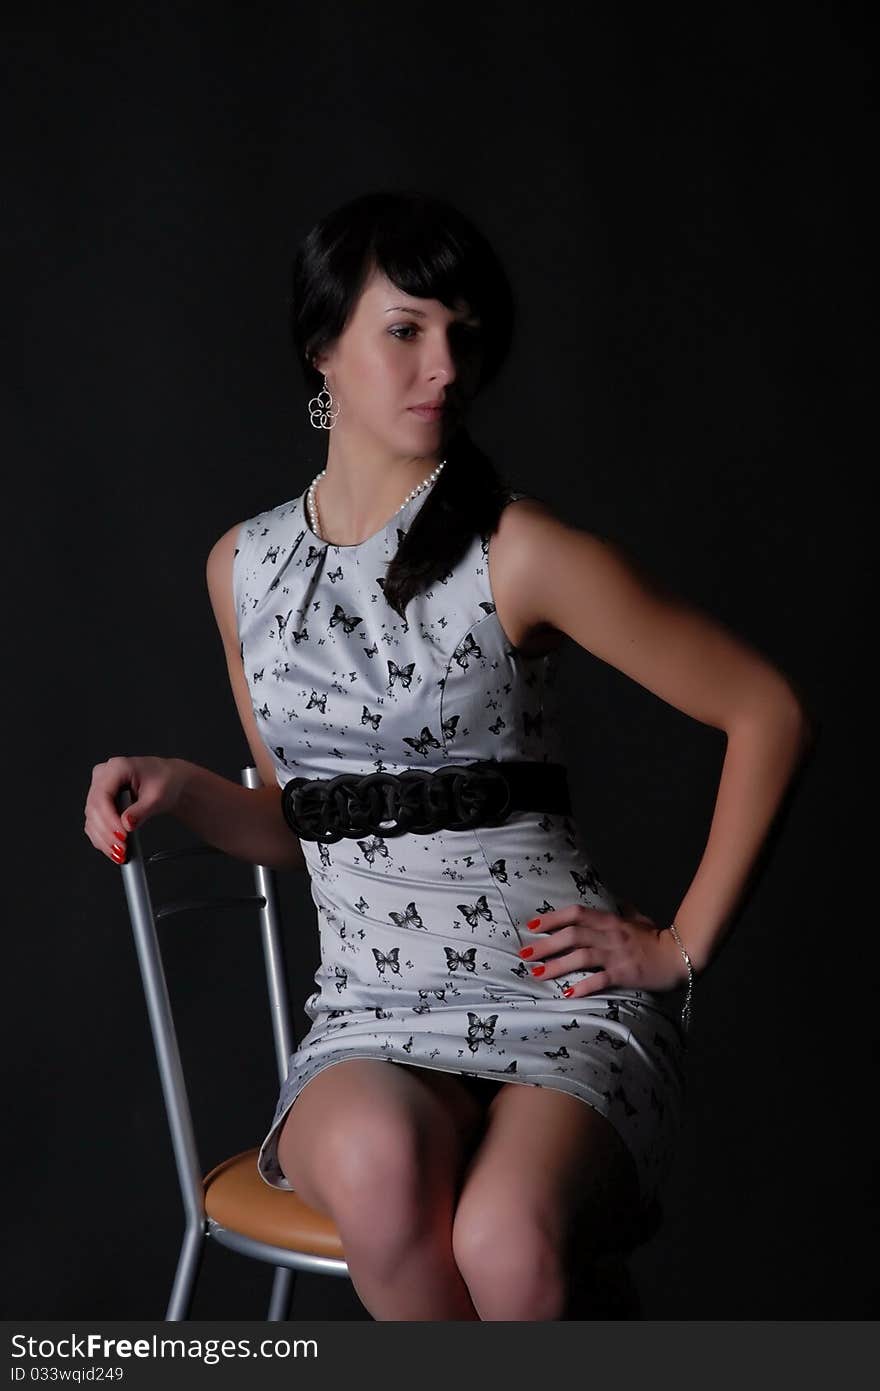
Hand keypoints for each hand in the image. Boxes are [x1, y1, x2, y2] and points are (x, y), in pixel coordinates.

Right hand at [84, 755, 187, 864]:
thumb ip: (141, 810)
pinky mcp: (100, 803)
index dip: (109, 818)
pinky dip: (103, 839)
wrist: (168, 782)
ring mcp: (99, 789)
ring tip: (119, 853)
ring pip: (92, 819)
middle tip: (121, 850)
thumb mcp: (157, 796)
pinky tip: (114, 849)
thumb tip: (127, 824)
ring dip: (103, 839)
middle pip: (94, 809)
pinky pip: (95, 824)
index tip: (121, 835)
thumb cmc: (165, 782)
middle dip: (107, 833)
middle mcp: (103, 776)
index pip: (102, 795)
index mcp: (116, 767)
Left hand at [520, 902, 689, 997]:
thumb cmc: (658, 938)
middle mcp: (610, 935)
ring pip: (580, 956)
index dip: (552, 918)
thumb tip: (618, 901)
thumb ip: (625, 910)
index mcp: (611, 920)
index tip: (532, 925)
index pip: (576, 914)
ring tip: (537, 973)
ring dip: (556, 965)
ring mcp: (617, 954)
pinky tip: (568, 993)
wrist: (681, 955)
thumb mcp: (639, 919)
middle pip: (571, 935)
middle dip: (545, 944)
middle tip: (524, 953)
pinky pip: (600, 979)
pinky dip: (583, 986)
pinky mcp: (625, 974)